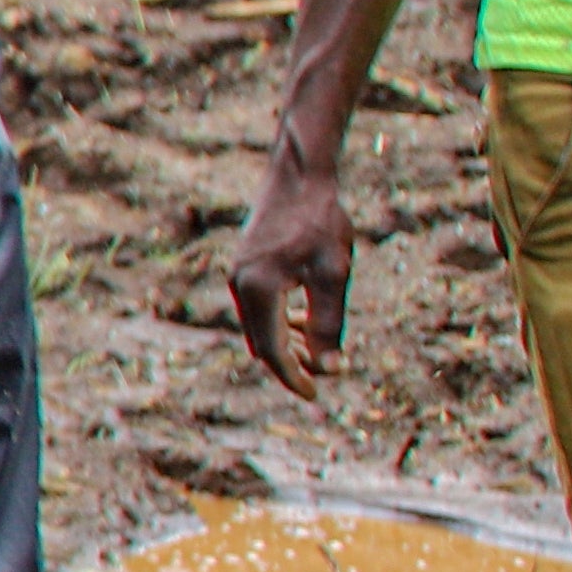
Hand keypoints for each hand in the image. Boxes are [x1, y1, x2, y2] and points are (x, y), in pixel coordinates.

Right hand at [227, 144, 349, 397]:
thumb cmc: (319, 221)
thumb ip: (328, 324)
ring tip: (318, 351)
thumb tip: (330, 368)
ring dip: (286, 344)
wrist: (298, 176)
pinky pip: (259, 309)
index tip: (317, 395)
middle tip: (322, 378)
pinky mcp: (245, 268)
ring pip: (259, 328)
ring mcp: (239, 276)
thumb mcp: (332, 274)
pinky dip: (280, 323)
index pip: (273, 351)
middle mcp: (240, 286)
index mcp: (258, 291)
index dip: (294, 377)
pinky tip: (304, 320)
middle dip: (290, 365)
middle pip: (261, 344)